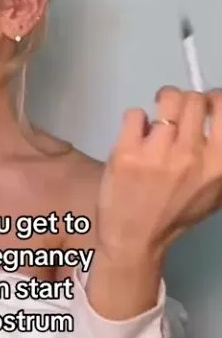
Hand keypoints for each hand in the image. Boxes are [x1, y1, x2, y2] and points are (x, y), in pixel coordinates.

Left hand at [96, 86, 221, 264]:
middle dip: (185, 102)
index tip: (205, 104)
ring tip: (156, 119)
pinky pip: (135, 113)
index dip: (213, 99)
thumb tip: (218, 120)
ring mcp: (157, 152)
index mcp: (218, 164)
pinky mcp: (126, 152)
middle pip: (193, 98)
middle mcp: (191, 155)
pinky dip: (134, 120)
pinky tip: (136, 136)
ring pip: (167, 99)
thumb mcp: (214, 192)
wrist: (134, 239)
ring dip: (162, 104)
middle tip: (175, 114)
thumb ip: (220, 158)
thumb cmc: (175, 215)